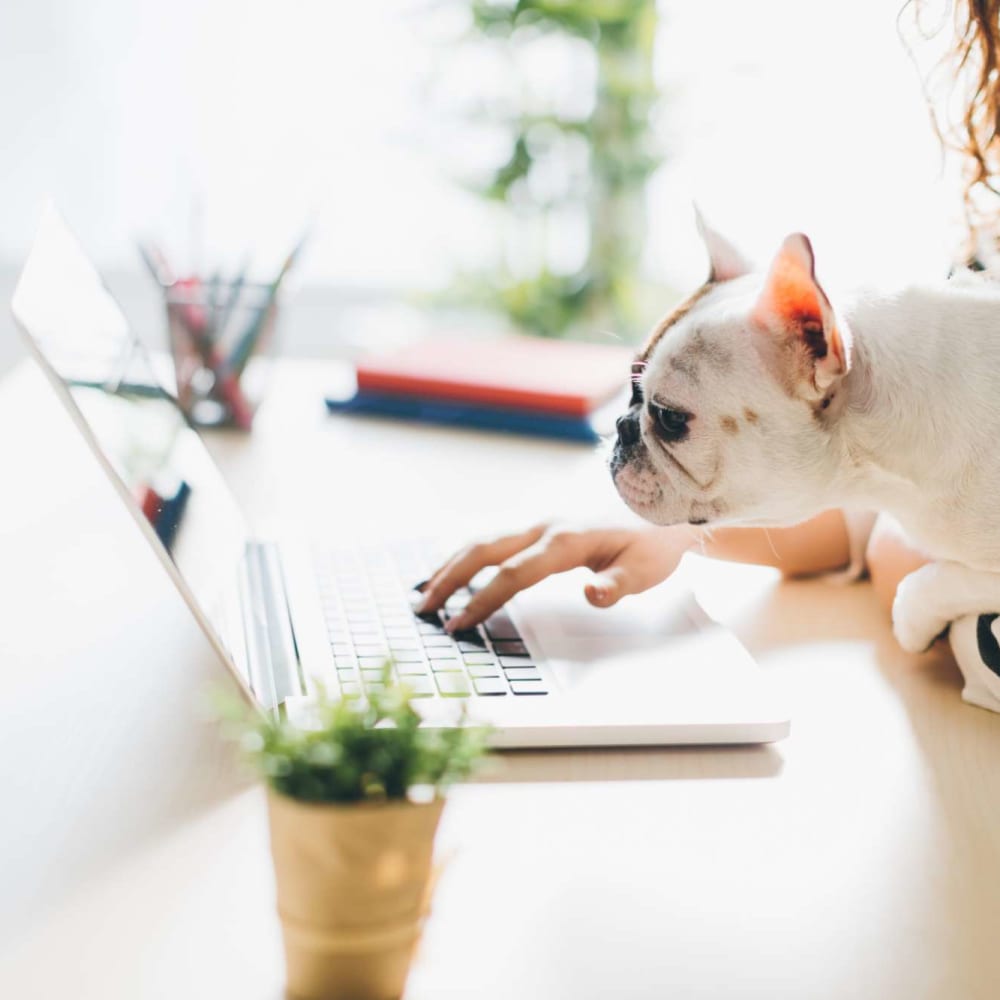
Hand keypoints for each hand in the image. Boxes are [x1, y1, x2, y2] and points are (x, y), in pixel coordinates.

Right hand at [416, 523, 699, 629]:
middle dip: (449, 579)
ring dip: (451, 563)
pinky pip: (494, 535)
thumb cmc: (654, 539)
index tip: (457, 624)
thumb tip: (591, 595)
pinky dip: (467, 552)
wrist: (664, 501)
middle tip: (423, 608)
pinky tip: (456, 567)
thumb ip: (616, 586)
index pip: (513, 575)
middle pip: (484, 549)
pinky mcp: (540, 521)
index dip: (482, 601)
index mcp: (566, 540)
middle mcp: (545, 525)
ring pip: (483, 538)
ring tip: (425, 590)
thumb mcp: (645, 569)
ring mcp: (540, 519)